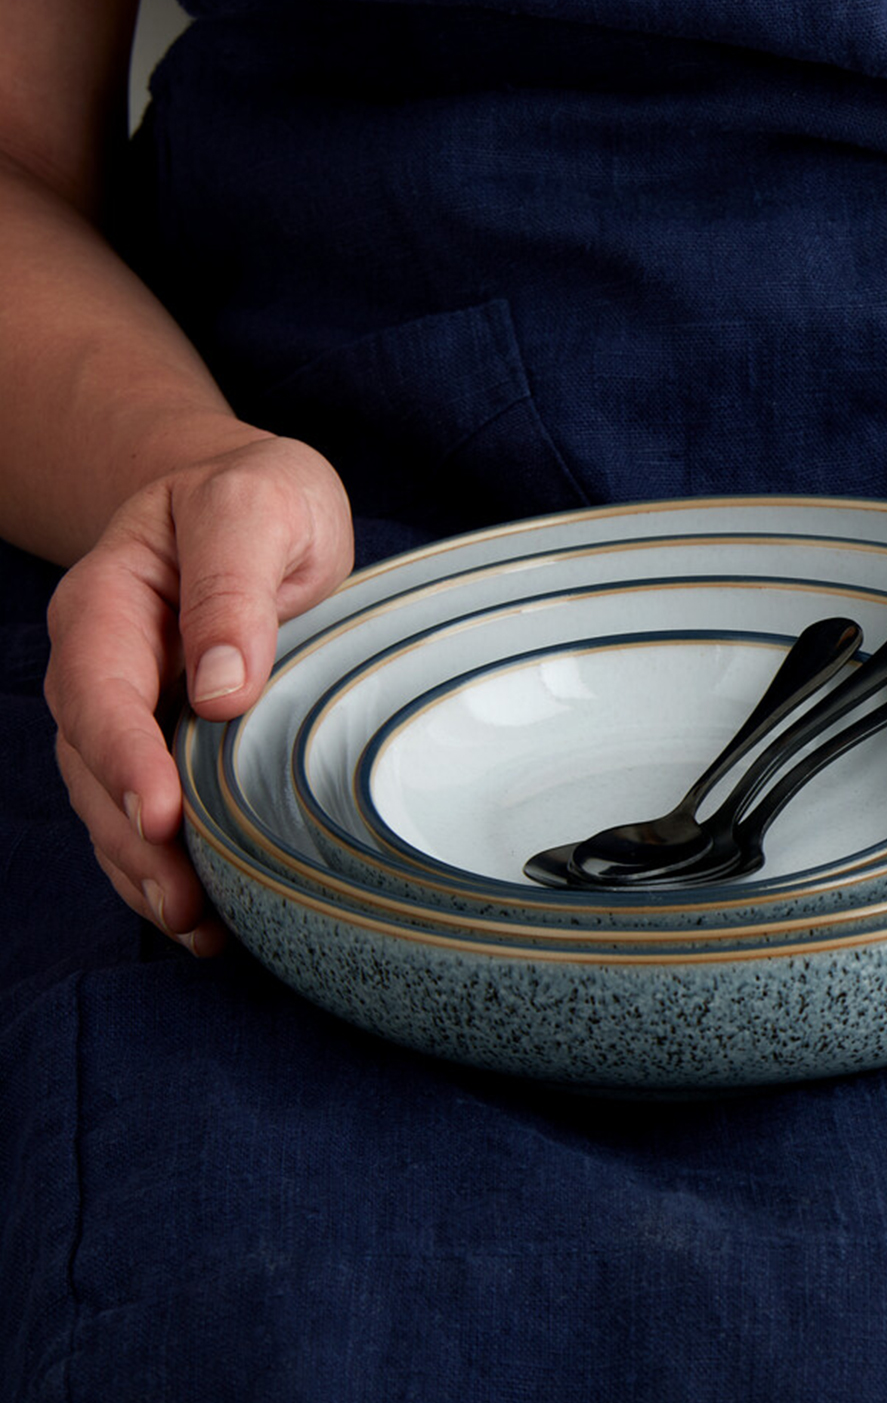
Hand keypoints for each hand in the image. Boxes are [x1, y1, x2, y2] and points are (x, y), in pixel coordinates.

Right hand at [44, 431, 353, 953]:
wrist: (254, 500)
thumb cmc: (259, 496)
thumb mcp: (259, 507)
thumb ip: (234, 585)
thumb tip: (221, 691)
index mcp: (111, 599)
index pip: (99, 686)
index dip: (122, 757)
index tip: (160, 815)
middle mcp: (105, 661)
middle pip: (93, 761)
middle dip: (131, 837)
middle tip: (185, 898)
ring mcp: (131, 705)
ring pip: (111, 799)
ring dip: (146, 868)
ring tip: (196, 925)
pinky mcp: (167, 738)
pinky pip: (148, 806)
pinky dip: (167, 863)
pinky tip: (203, 916)